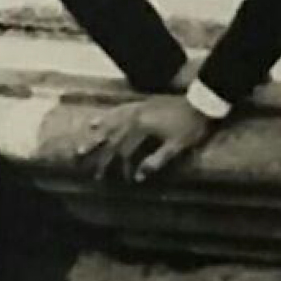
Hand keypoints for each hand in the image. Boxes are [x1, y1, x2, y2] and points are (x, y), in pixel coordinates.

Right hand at [78, 95, 215, 182]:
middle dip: (95, 148)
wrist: (201, 102)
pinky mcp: (141, 105)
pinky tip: (97, 121)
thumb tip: (137, 177)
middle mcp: (134, 115)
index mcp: (141, 126)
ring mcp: (136, 108)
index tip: (110, 178)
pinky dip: (106, 117)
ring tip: (83, 141)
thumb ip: (156, 162)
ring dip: (96, 133)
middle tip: (79, 157)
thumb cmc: (190, 126)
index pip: (122, 148)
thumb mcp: (176, 147)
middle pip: (110, 134)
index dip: (116, 165)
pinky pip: (118, 111)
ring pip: (110, 121)